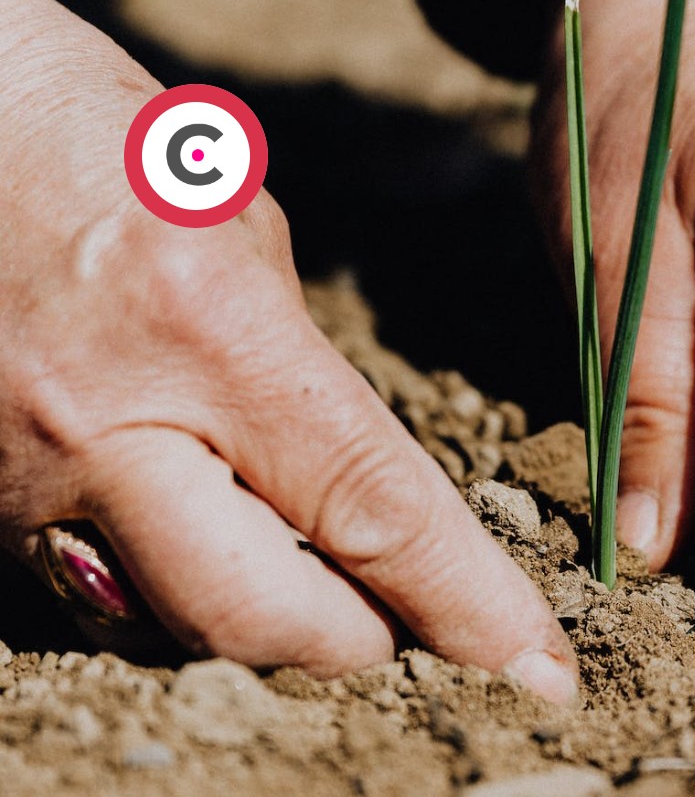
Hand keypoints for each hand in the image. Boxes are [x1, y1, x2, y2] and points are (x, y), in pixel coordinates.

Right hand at [0, 0, 576, 703]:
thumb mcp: (238, 224)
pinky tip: (212, 546)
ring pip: (172, 628)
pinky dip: (176, 595)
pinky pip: (98, 596)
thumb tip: (350, 476)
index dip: (468, 604)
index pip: (373, 511)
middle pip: (263, 620)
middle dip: (360, 644)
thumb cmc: (88, 137)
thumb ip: (297, 365)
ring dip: (266, 626)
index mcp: (210, 332)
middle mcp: (108, 429)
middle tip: (409, 626)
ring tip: (319, 582)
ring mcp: (23, 482)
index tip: (536, 664)